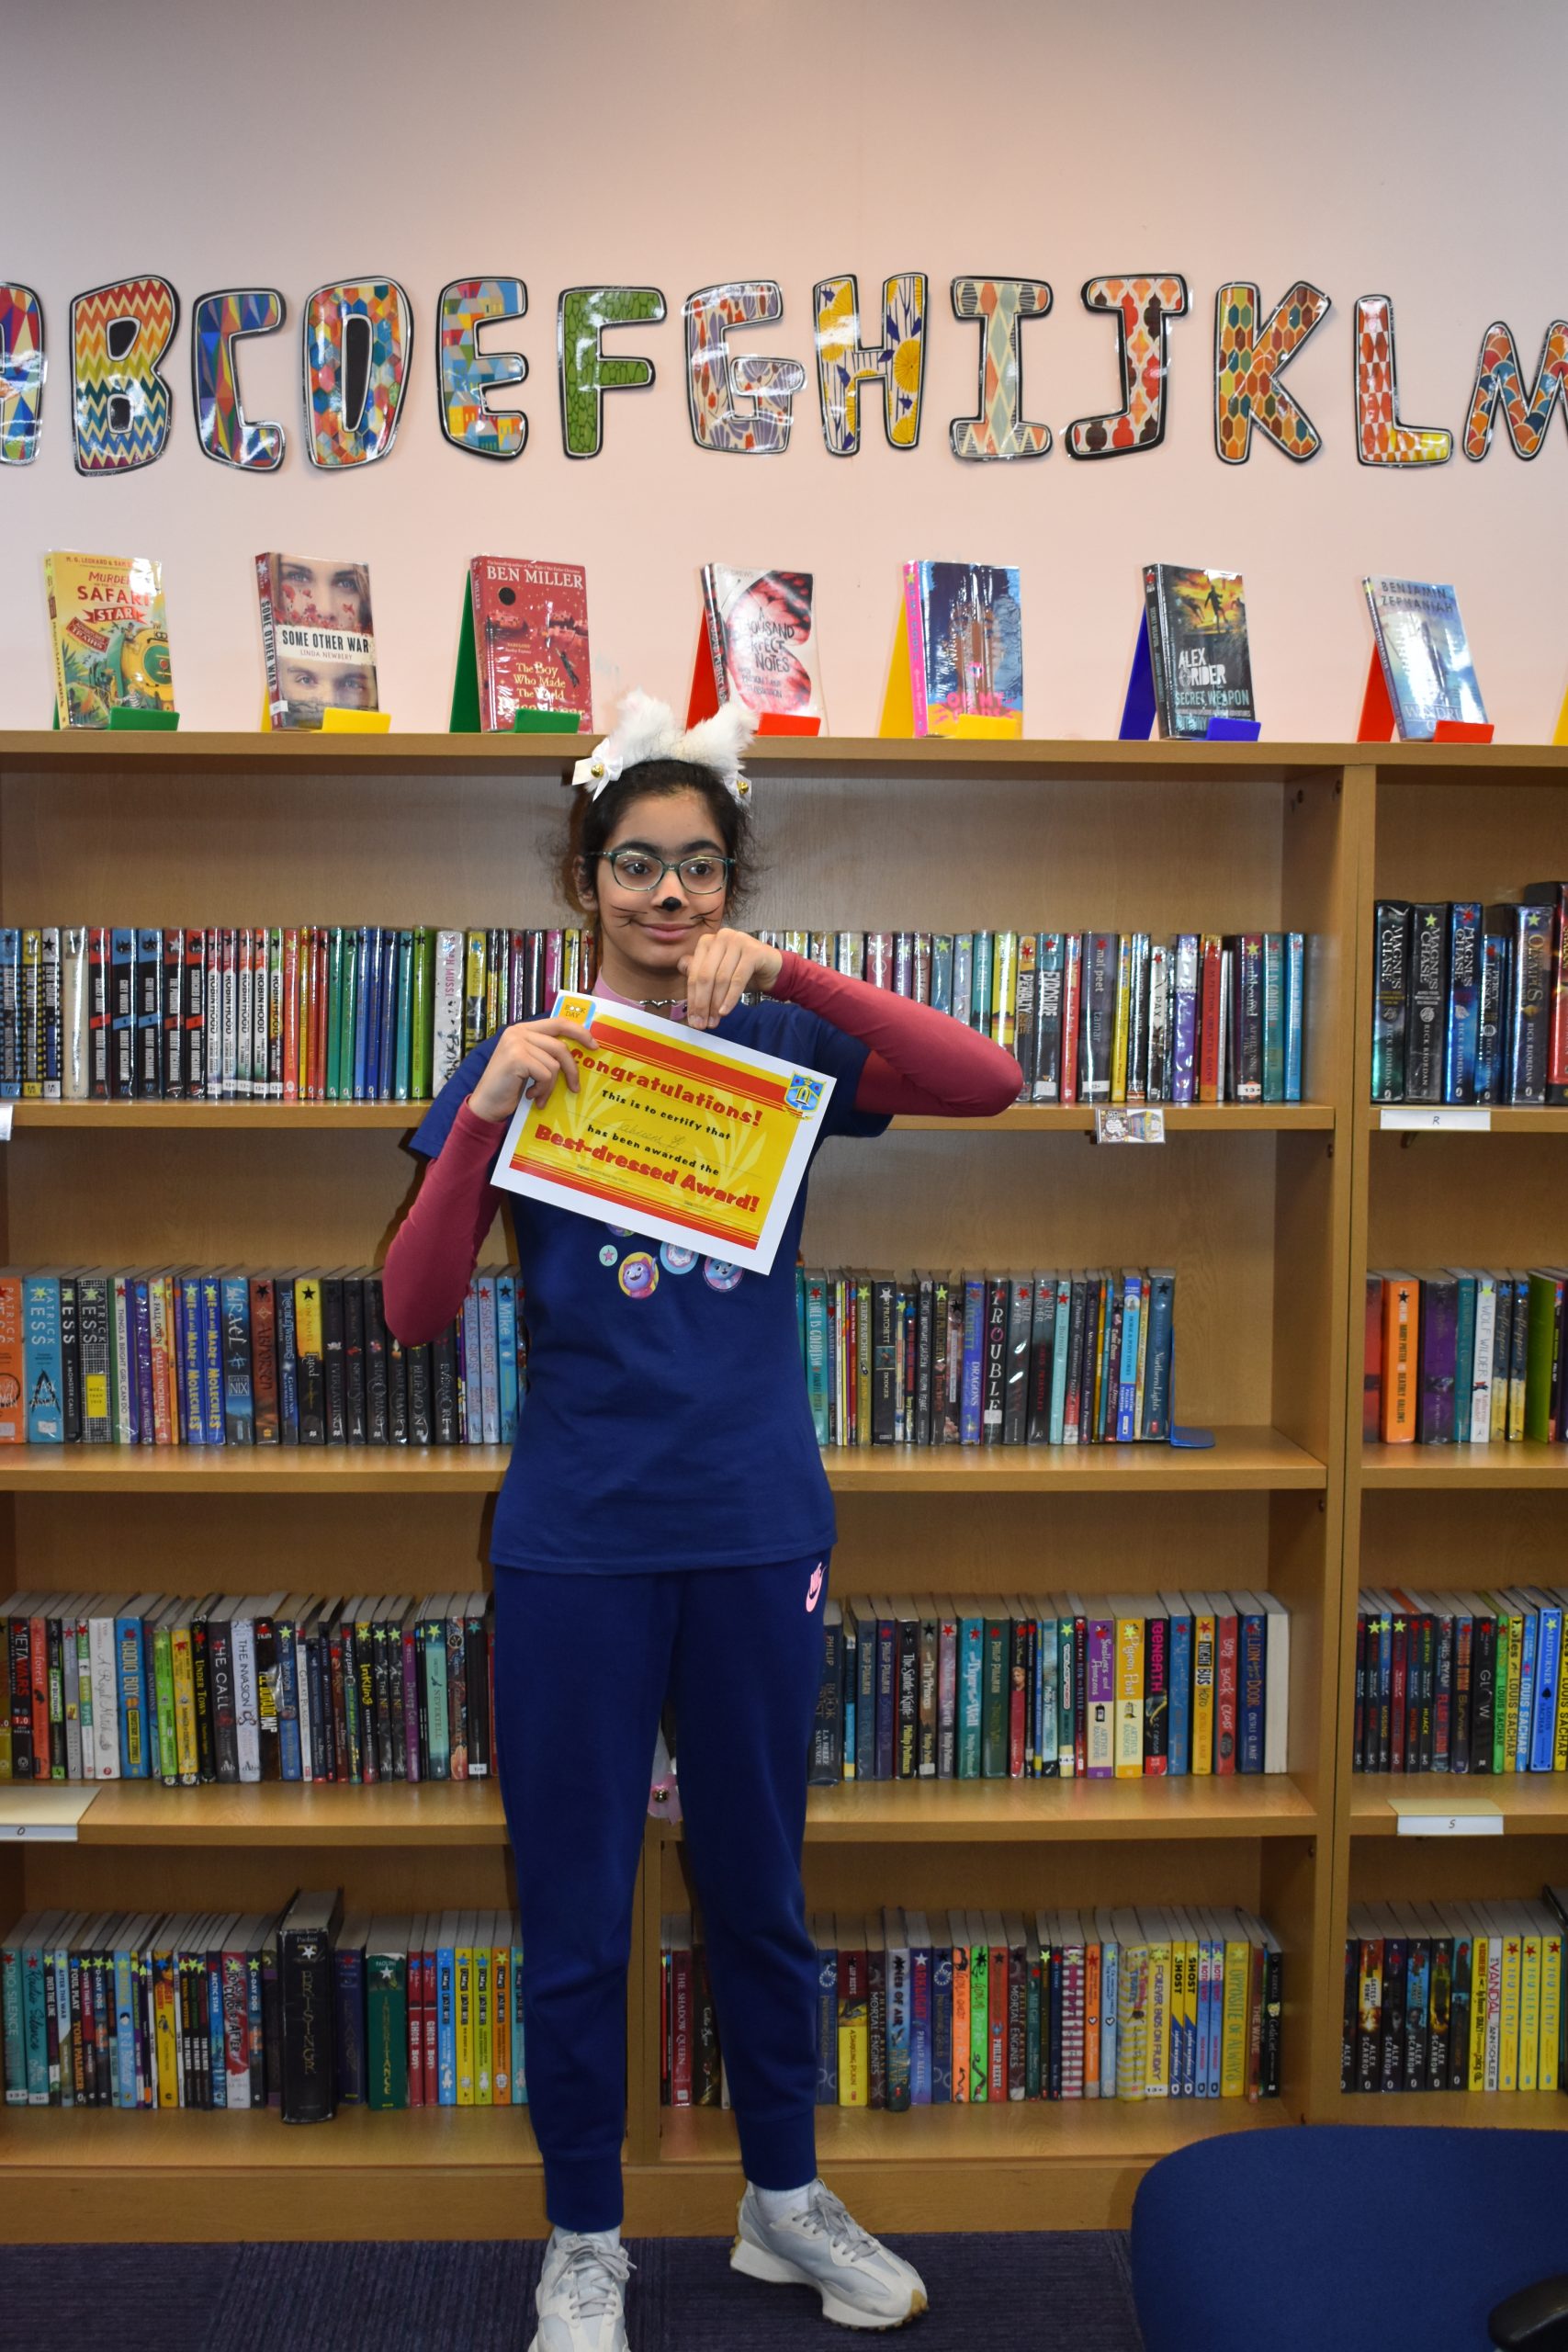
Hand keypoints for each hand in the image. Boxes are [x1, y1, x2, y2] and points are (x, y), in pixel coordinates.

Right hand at [466, 1018, 595, 1122]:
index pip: (558, 1022)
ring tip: (539, 1095)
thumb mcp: (529, 1065)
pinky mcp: (517, 1058)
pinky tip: (530, 1095)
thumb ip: (545, 1053)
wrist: (486, 1104)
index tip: (594, 1045)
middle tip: (575, 1087)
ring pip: (554, 1064)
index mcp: (523, 1029)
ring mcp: (516, 1043)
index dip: (579, 1032)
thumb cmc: (509, 1087)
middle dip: (571, 1069)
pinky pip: (546, 1074)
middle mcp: (518, 1032)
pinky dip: (542, 1089)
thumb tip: (576, 1055)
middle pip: (560, 1046)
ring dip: (550, 1086)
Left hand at [680, 928, 782, 1030]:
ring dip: (716, 1003)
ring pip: (721, 978)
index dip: (692, 998)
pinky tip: (725, 1011)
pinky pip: (738, 979)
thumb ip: (699, 972)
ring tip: (714, 1021)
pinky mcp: (752, 951)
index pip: (694, 973)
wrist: (771, 968)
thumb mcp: (718, 973)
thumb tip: (680, 969)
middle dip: (703, 1003)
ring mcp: (737, 941)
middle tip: (702, 1024)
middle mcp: (721, 937)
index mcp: (707, 941)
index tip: (693, 1019)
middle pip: (705, 976)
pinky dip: (730, 998)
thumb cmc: (742, 971)